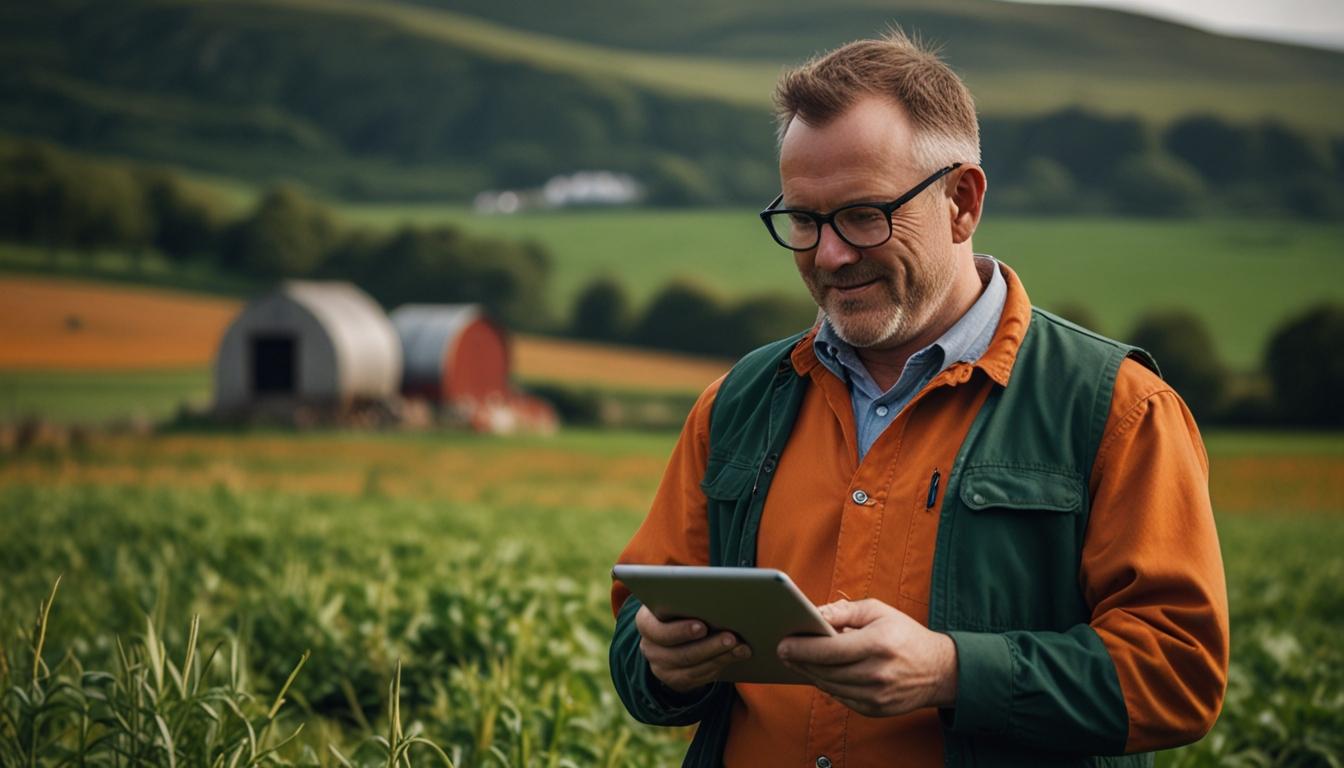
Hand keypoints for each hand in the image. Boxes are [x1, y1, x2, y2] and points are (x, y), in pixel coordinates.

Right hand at [635, 604, 750, 692]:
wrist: (671, 634)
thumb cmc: (678, 607)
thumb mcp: (674, 599)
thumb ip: (685, 596)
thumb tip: (715, 592)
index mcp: (645, 623)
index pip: (658, 630)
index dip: (681, 631)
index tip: (703, 626)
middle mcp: (649, 648)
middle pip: (680, 653)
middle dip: (709, 646)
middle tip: (732, 637)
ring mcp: (661, 668)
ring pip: (692, 668)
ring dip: (720, 657)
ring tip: (741, 647)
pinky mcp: (676, 681)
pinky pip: (699, 678)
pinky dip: (720, 666)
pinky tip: (737, 655)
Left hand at [776, 598, 957, 716]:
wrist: (938, 670)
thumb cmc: (904, 635)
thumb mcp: (879, 611)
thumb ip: (844, 610)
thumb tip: (814, 612)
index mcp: (878, 644)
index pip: (830, 649)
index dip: (802, 647)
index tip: (783, 642)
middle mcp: (877, 673)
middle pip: (825, 670)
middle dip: (800, 660)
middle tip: (783, 650)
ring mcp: (877, 695)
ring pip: (829, 686)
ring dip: (810, 673)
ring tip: (796, 660)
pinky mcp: (875, 710)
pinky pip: (841, 698)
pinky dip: (827, 685)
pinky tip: (818, 673)